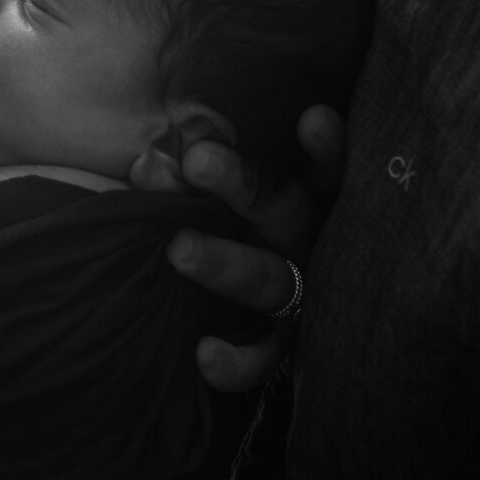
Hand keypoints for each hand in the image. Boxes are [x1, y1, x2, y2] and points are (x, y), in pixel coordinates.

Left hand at [163, 105, 344, 391]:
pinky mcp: (281, 345)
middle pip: (286, 211)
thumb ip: (195, 167)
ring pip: (269, 281)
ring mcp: (300, 297)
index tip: (312, 118)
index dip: (329, 148)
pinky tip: (205, 355)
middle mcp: (310, 244)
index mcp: (307, 196)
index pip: (330, 168)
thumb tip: (148, 163)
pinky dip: (237, 361)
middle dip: (242, 184)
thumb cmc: (227, 214)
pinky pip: (262, 358)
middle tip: (197, 159)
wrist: (239, 299)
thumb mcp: (222, 183)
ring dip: (224, 263)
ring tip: (177, 248)